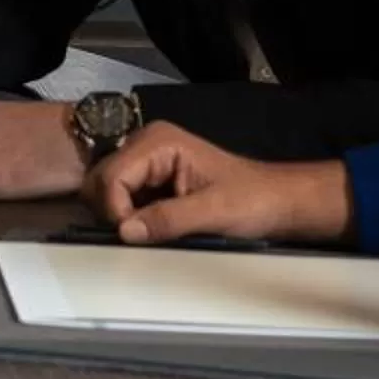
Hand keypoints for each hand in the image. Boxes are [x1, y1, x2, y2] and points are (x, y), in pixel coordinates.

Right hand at [85, 122, 353, 246]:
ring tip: (146, 232)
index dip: (116, 210)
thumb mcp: (213, 212)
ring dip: (118, 215)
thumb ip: (168, 219)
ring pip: (106, 190)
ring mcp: (146, 162)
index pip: (111, 175)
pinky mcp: (150, 180)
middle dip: (112, 212)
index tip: (133, 237)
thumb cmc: (253, 201)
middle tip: (138, 235)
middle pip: (101, 180)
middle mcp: (145, 145)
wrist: (277, 202)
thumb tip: (125, 232)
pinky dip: (127, 217)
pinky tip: (147, 228)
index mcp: (158, 142)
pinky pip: (121, 199)